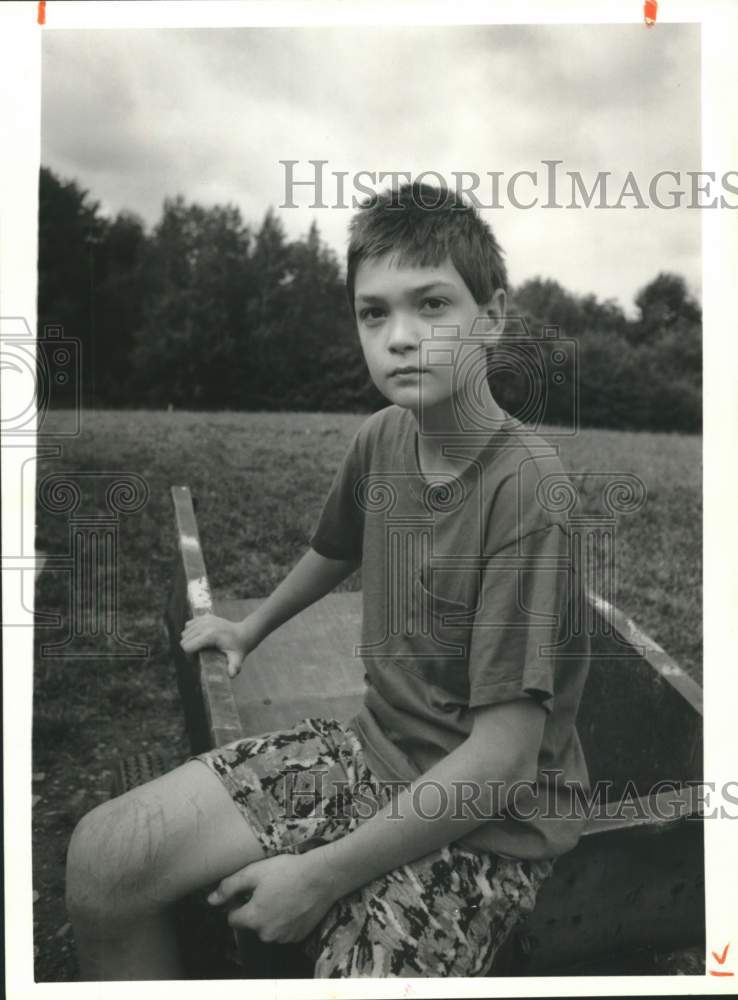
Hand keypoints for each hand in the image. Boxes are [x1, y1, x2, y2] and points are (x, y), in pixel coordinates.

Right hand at [180, 612, 261, 677]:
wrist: (244, 633)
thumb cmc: (239, 648)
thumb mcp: (236, 659)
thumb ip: (234, 667)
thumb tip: (231, 675)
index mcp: (209, 635)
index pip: (187, 647)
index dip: (191, 655)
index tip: (200, 658)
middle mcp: (205, 625)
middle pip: (184, 639)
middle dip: (190, 648)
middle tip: (201, 653)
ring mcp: (205, 619)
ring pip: (185, 632)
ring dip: (190, 640)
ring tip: (201, 646)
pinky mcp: (205, 616)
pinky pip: (189, 625)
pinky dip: (191, 631)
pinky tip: (200, 637)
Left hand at [208, 853, 336, 943]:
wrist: (322, 877)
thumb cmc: (287, 871)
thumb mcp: (254, 872)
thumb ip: (229, 887)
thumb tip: (210, 900)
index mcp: (253, 918)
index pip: (232, 918)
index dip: (237, 904)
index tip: (248, 891)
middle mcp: (266, 934)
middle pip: (251, 924)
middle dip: (255, 910)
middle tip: (268, 889)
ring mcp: (283, 938)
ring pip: (268, 928)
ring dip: (270, 916)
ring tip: (283, 895)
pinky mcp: (298, 937)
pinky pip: (284, 931)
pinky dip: (285, 921)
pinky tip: (293, 903)